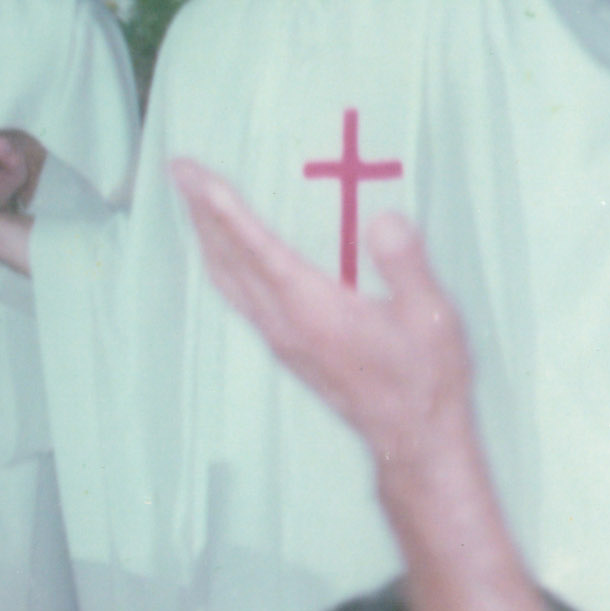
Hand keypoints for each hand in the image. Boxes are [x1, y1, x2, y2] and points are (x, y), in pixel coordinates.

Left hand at [172, 156, 469, 463]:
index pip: (254, 246)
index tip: (191, 173)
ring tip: (190, 202)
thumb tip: (382, 217)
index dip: (220, 206)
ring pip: (225, 278)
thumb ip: (405, 265)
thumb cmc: (427, 377)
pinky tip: (222, 255)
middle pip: (226, 257)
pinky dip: (221, 264)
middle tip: (177, 169)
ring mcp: (278, 337)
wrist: (413, 441)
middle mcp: (282, 321)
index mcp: (311, 308)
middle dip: (199, 211)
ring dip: (205, 236)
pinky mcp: (284, 348)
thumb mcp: (433, 317)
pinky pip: (237, 296)